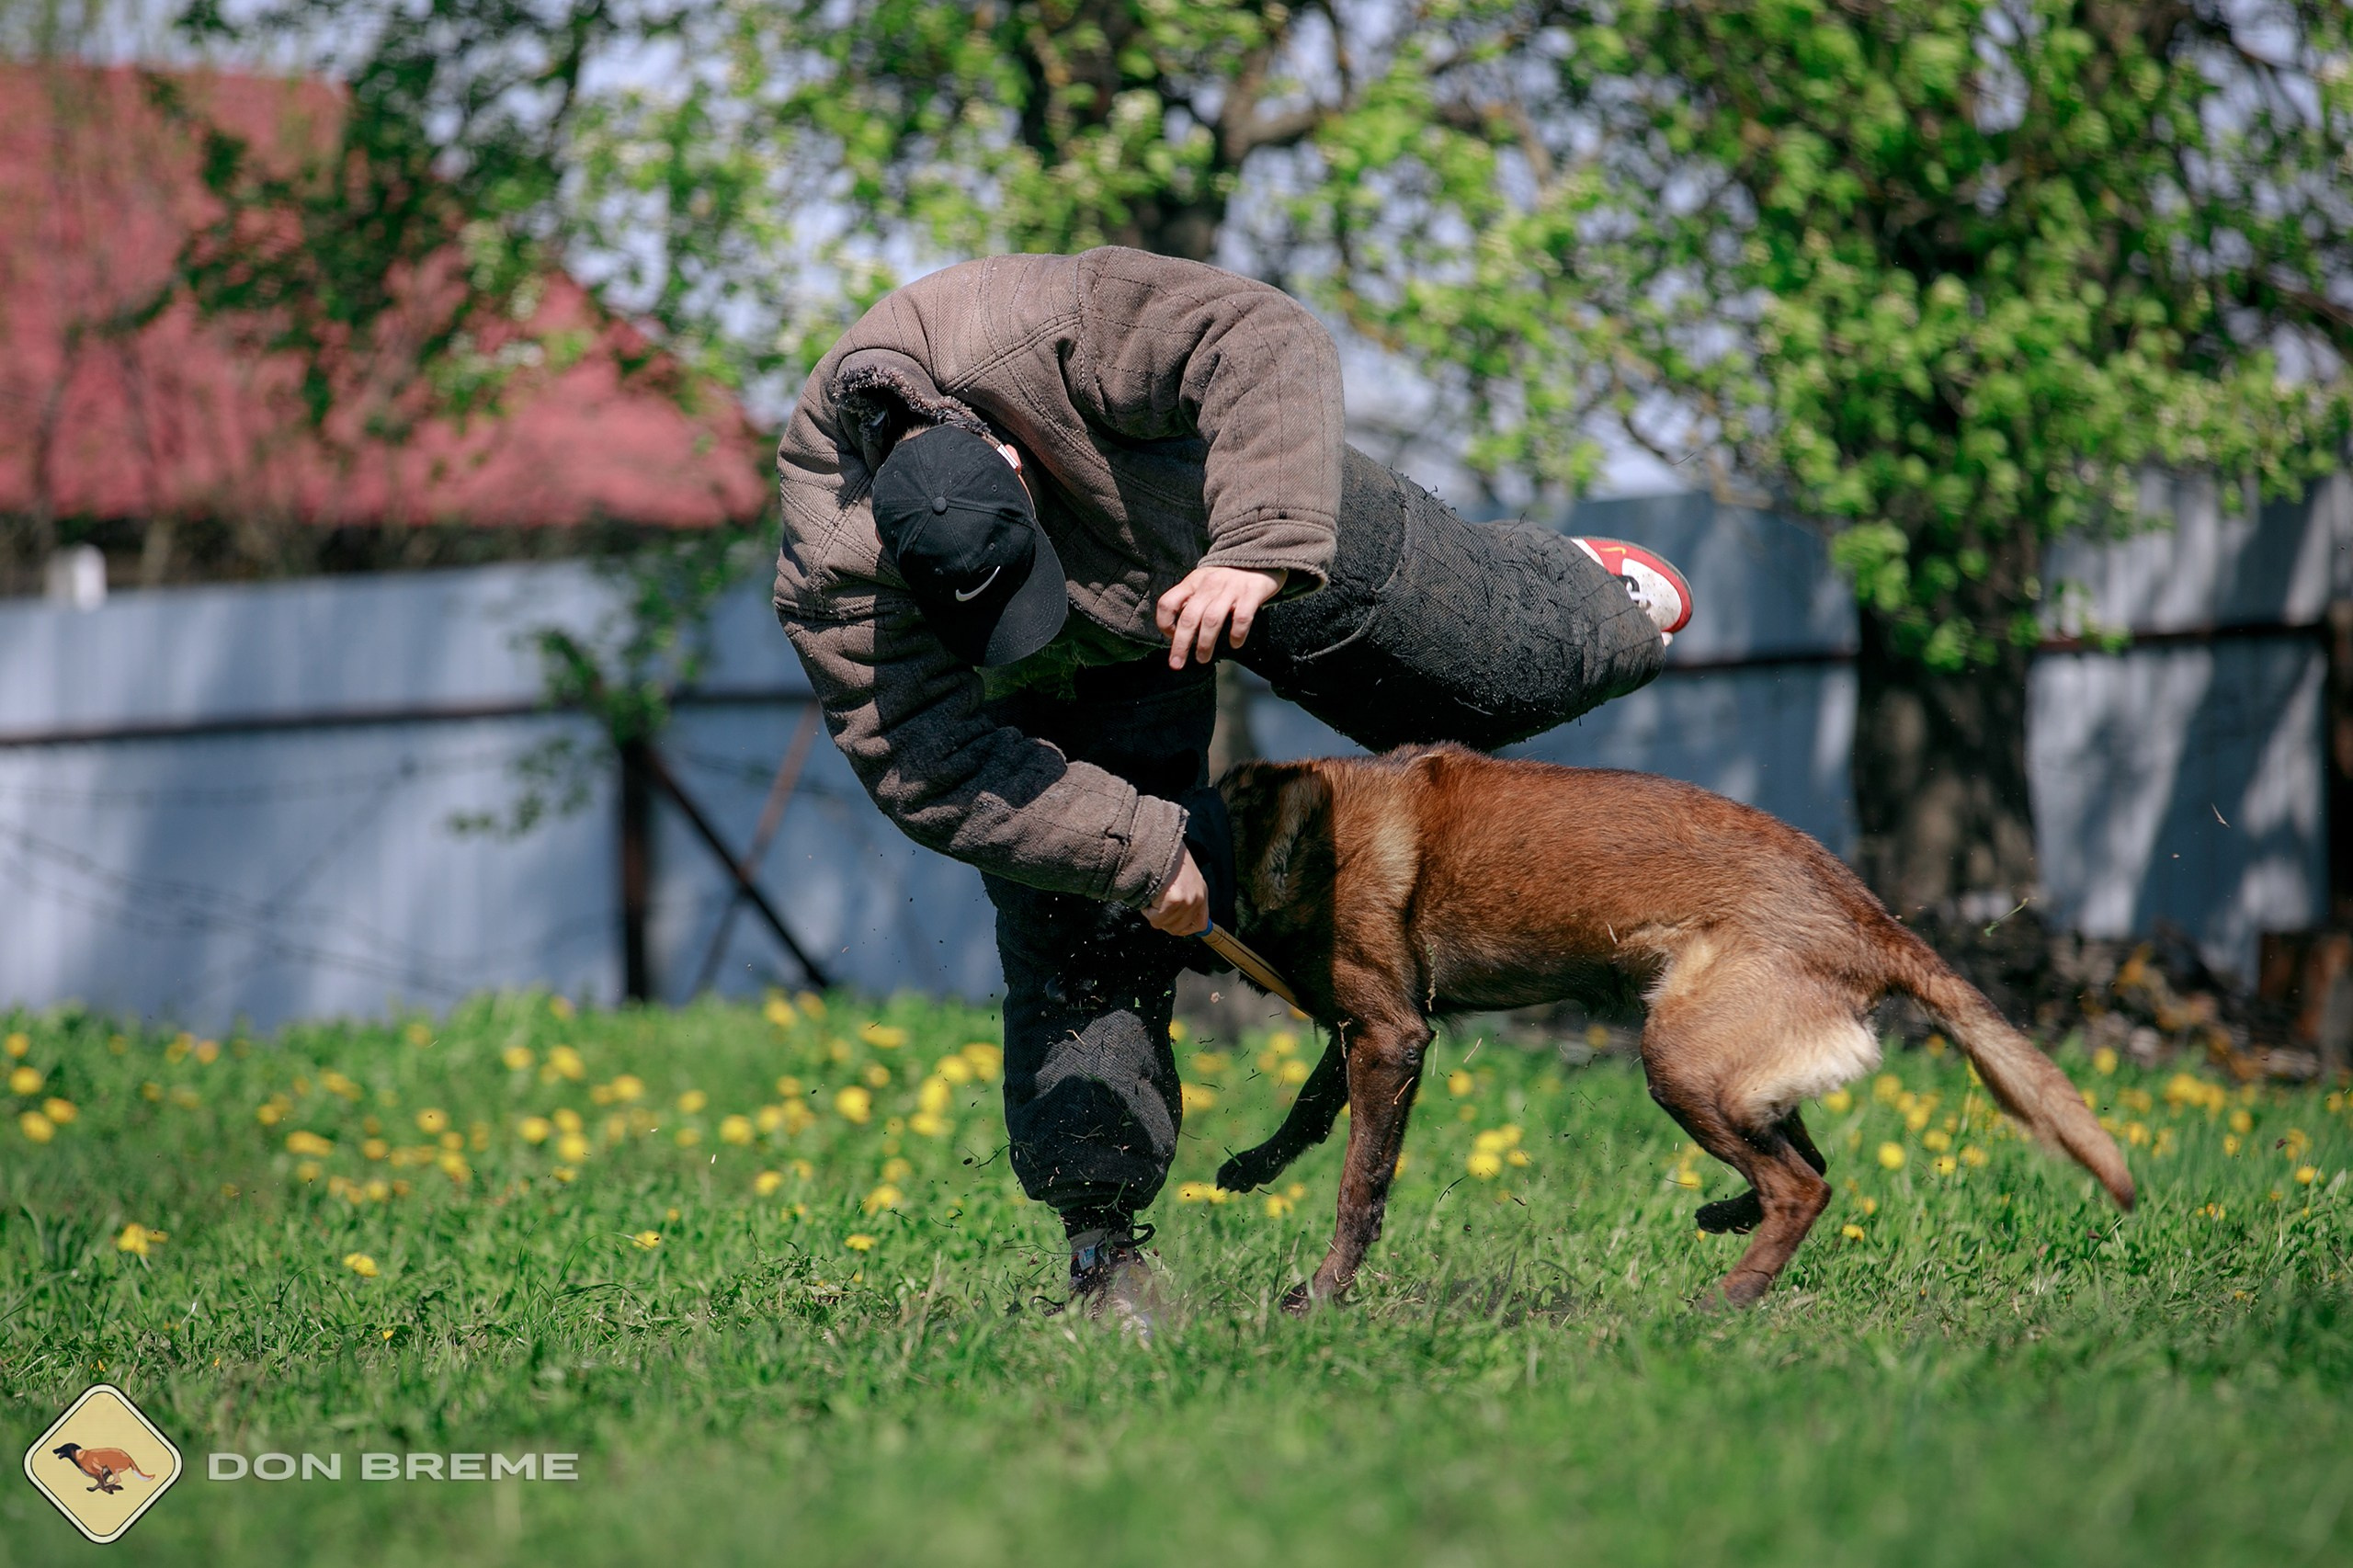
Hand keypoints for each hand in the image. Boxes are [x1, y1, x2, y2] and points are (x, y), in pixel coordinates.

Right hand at [1144, 849, 1210, 935]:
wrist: (1159, 843)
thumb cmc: (1166, 858)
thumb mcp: (1183, 878)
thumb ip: (1183, 898)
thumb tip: (1171, 921)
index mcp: (1201, 891)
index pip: (1201, 925)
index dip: (1184, 929)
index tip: (1171, 924)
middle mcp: (1198, 898)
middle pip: (1178, 929)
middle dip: (1163, 920)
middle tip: (1155, 905)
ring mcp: (1187, 901)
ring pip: (1164, 924)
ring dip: (1153, 913)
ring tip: (1153, 894)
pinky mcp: (1174, 901)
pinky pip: (1156, 918)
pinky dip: (1147, 910)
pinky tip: (1150, 893)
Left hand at [1154, 566, 1285, 669]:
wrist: (1260, 553)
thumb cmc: (1228, 576)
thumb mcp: (1203, 581)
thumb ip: (1191, 600)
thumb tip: (1178, 631)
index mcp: (1193, 582)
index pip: (1168, 602)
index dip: (1165, 623)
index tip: (1171, 637)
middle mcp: (1209, 585)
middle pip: (1189, 618)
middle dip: (1181, 644)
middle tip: (1177, 664)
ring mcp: (1231, 588)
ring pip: (1211, 620)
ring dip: (1205, 643)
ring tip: (1202, 659)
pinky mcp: (1251, 592)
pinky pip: (1241, 617)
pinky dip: (1237, 634)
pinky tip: (1235, 644)